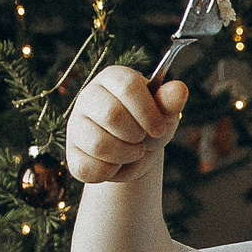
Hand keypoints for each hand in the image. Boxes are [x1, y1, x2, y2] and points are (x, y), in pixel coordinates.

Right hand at [65, 66, 185, 184]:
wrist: (135, 153)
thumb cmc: (150, 125)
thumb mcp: (164, 114)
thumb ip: (170, 102)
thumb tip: (179, 89)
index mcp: (112, 78)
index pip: (127, 87)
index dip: (148, 112)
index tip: (159, 128)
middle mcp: (89, 96)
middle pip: (112, 115)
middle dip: (136, 135)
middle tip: (142, 140)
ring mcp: (76, 124)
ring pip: (99, 145)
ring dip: (126, 156)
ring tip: (134, 153)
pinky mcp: (71, 153)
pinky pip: (88, 169)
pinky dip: (111, 173)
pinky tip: (116, 165)